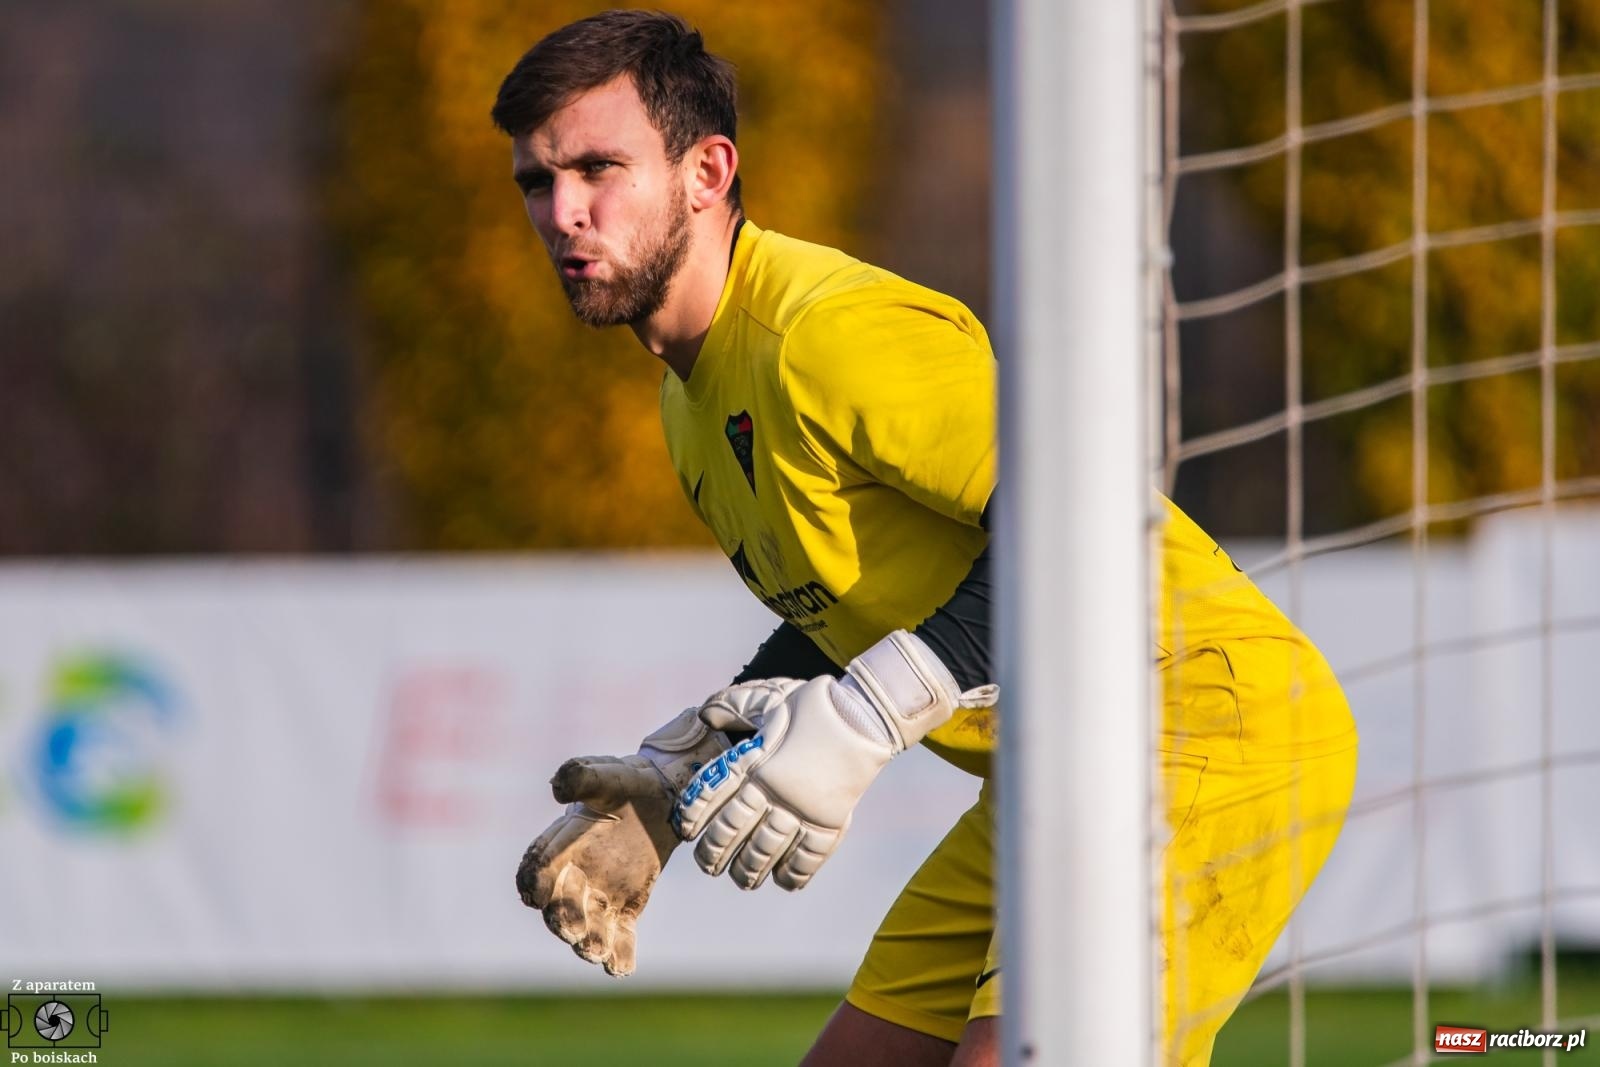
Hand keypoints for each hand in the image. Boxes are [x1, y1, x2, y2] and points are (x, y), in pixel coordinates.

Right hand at [516, 706, 726, 975]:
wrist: (662, 797)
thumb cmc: (626, 783)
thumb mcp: (605, 773)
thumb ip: (581, 776)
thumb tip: (557, 786)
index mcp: (559, 845)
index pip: (537, 870)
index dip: (534, 883)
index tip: (535, 894)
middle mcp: (573, 876)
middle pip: (558, 908)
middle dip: (564, 921)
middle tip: (574, 932)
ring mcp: (597, 895)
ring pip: (587, 928)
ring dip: (590, 943)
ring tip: (598, 953)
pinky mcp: (624, 908)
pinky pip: (618, 936)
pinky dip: (619, 956)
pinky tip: (623, 968)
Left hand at [673, 631, 996, 891]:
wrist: (864, 716)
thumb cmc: (814, 705)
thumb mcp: (769, 698)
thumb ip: (734, 706)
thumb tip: (706, 714)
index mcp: (756, 762)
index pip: (715, 796)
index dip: (697, 815)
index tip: (688, 830)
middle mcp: (775, 791)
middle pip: (735, 830)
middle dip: (716, 852)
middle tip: (708, 866)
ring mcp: (803, 809)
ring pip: (767, 849)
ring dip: (750, 870)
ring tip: (742, 880)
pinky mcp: (831, 820)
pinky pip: (809, 856)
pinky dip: (796, 873)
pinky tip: (785, 882)